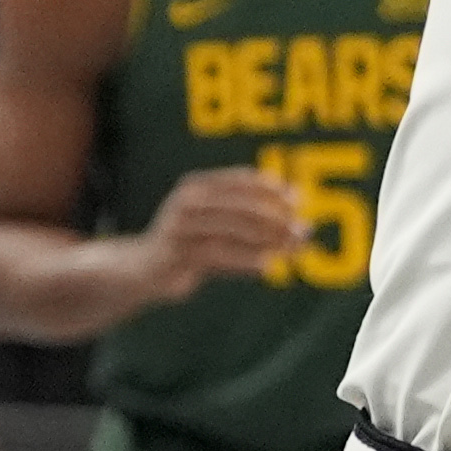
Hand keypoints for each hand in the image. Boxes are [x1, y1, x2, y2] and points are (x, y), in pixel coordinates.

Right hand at [132, 164, 304, 297]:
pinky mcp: (177, 255)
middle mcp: (186, 202)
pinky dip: (246, 261)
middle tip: (304, 229)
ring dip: (269, 241)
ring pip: (233, 231)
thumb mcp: (216, 224)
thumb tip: (300, 216)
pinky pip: (219, 257)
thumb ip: (250, 217)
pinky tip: (268, 266)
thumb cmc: (191, 243)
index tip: (299, 199)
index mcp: (196, 186)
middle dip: (277, 218)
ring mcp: (180, 228)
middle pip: (241, 207)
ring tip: (295, 248)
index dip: (271, 188)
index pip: (239, 180)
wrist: (146, 270)